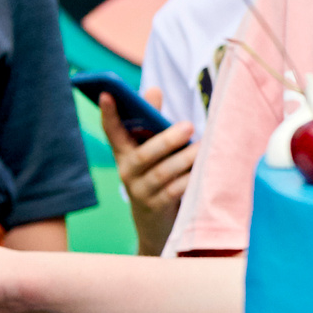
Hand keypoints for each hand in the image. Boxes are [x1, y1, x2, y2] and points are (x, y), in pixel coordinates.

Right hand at [102, 88, 194, 256]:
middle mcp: (127, 172)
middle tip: (188, 126)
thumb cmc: (158, 174)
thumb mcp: (153, 148)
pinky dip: (190, 180)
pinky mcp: (156, 207)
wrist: (156, 223)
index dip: (109, 114)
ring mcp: (140, 191)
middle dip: (165, 140)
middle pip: (143, 156)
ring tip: (203, 148)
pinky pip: (175, 192)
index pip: (112, 132)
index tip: (108, 93)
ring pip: (162, 174)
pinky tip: (205, 170)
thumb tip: (153, 89)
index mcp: (124, 153)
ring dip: (185, 160)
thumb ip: (153, 122)